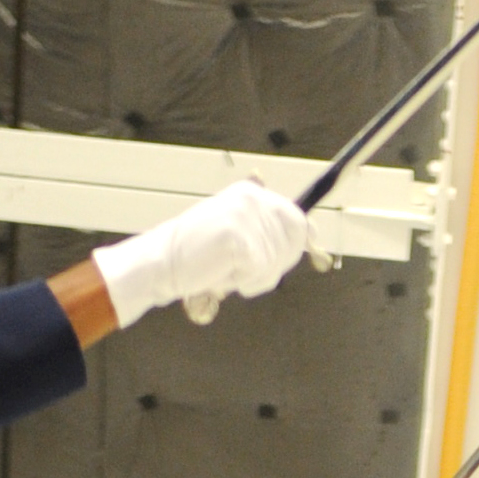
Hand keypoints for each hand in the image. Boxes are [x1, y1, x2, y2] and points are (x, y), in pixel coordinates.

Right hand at [92, 179, 312, 328]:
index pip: (298, 220)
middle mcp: (252, 199)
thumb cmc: (202, 255)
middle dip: (276, 266)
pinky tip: (222, 273)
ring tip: (227, 268)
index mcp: (252, 194)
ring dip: (254, 278)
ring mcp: (245, 217)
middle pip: (293, 244)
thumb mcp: (241, 234)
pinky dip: (243, 282)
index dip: (299, 246)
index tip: (288, 258)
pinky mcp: (238, 237)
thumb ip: (270, 231)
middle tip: (245, 270)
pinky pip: (260, 272)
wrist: (165, 262)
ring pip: (275, 264)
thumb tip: (313, 235)